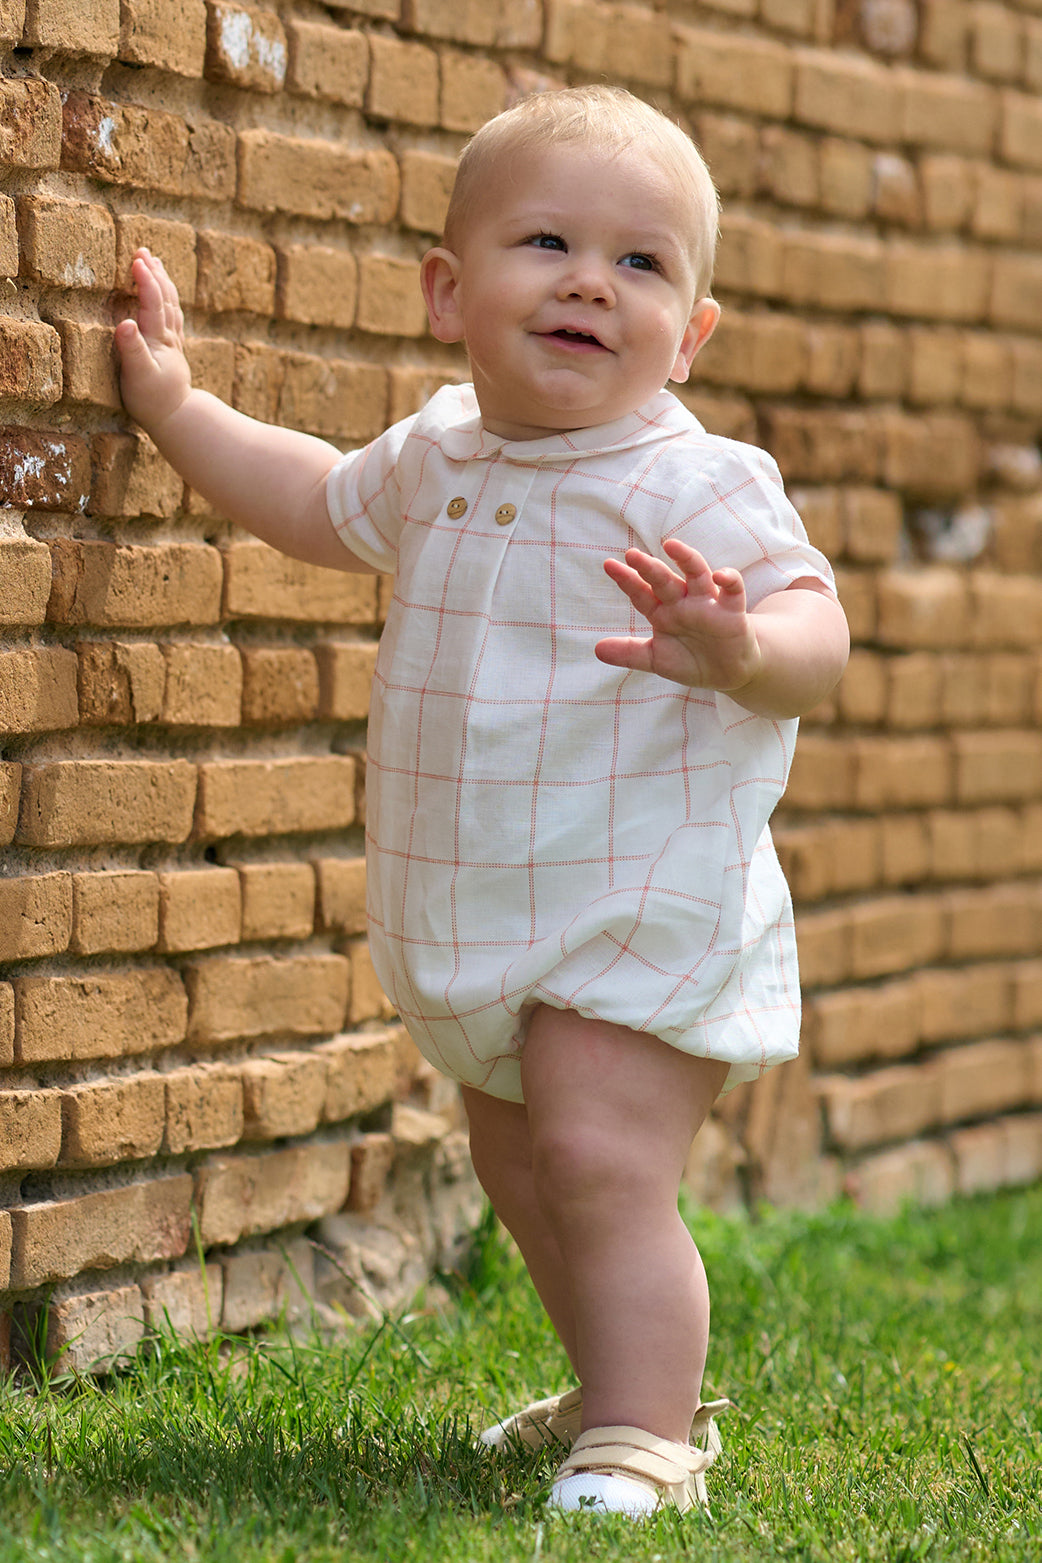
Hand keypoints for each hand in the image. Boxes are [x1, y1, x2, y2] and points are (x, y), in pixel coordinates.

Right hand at [114, 248, 192, 432]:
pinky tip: (166, 296)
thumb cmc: (152, 400)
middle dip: (155, 274)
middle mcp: (169, 338)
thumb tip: (124, 322)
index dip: (146, 281)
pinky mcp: (173, 352)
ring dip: (163, 283)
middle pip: (165, 299)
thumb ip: (131, 349)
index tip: (138, 259)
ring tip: (155, 264)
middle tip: (143, 251)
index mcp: (158, 340)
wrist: (177, 419)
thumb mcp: (137, 376)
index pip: (153, 303)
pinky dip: (168, 301)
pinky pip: (173, 319)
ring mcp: (173, 344)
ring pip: (171, 307)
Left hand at [596, 538, 762, 691]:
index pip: (641, 593)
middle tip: (631, 554)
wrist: (727, 673)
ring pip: (697, 574)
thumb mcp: (656, 660)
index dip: (627, 580)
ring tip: (671, 545)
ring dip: (686, 559)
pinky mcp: (732, 610)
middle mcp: (682, 602)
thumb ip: (629, 653)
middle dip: (649, 567)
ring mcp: (707, 603)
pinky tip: (720, 575)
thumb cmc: (691, 660)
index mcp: (662, 612)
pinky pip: (733, 589)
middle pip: (664, 580)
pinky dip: (729, 579)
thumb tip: (596, 650)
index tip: (609, 565)